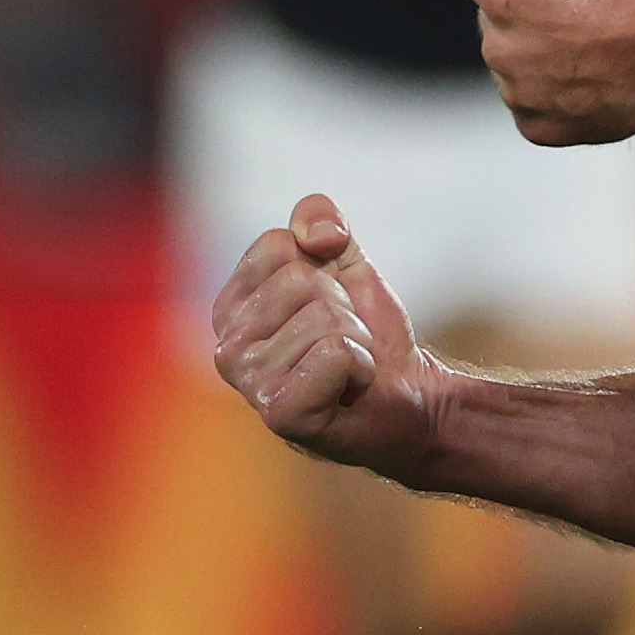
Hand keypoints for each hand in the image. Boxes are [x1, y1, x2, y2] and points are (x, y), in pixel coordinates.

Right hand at [212, 194, 447, 477]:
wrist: (406, 390)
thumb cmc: (366, 329)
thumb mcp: (344, 258)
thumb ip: (319, 220)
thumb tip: (318, 236)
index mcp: (230, 307)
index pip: (277, 243)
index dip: (323, 265)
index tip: (330, 300)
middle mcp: (227, 348)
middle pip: (300, 279)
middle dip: (342, 304)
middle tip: (344, 339)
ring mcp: (250, 385)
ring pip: (324, 317)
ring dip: (355, 338)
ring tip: (347, 365)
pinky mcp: (282, 414)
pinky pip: (336, 354)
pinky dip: (361, 366)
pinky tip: (349, 388)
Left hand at [455, 0, 634, 144]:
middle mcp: (500, 48)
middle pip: (492, 15)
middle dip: (522, 5)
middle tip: (579, 3)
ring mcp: (520, 94)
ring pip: (511, 60)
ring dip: (536, 49)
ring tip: (591, 39)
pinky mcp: (541, 127)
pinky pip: (531, 102)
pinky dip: (553, 90)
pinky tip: (589, 72)